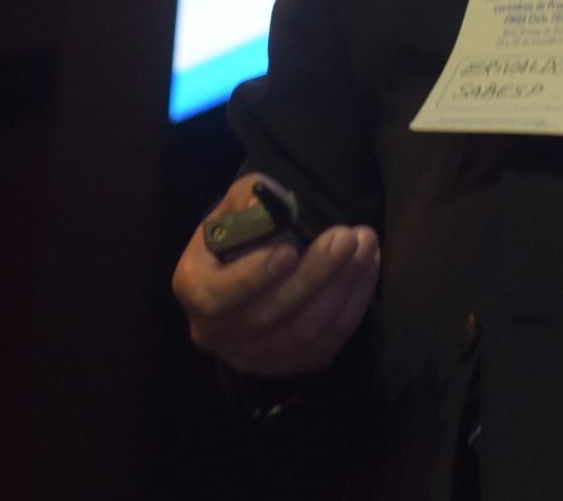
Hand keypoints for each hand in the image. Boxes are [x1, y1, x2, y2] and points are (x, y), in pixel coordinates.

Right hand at [171, 173, 380, 376]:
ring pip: (302, 335)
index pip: (218, 296)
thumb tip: (266, 202)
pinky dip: (351, 308)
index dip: (253, 278)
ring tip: (367, 247)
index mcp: (194, 288)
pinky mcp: (285, 366)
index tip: (290, 249)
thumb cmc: (241, 229)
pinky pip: (324, 346)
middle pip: (269, 317)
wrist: (251, 263)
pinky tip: (368, 270)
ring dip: (341, 290)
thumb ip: (250, 197)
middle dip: (315, 275)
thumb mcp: (238, 201)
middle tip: (348, 237)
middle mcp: (214, 332)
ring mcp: (250, 356)